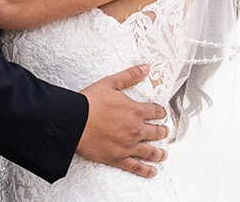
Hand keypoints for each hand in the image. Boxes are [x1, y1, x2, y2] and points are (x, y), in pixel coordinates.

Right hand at [76, 64, 168, 178]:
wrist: (74, 122)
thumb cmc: (89, 102)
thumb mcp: (110, 83)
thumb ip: (130, 76)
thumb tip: (146, 67)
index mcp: (135, 111)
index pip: (155, 112)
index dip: (161, 112)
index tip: (162, 114)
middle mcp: (136, 130)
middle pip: (156, 132)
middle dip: (162, 131)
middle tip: (165, 132)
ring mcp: (128, 146)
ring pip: (150, 151)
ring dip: (160, 153)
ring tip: (163, 154)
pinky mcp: (118, 159)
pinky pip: (136, 167)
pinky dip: (146, 171)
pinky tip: (152, 171)